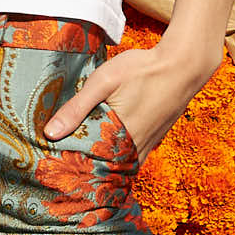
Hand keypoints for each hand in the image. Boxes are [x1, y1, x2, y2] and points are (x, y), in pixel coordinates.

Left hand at [45, 31, 217, 159]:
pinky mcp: (156, 138)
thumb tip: (50, 133)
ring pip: (121, 165)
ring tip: (81, 161)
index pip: (90, 166)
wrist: (184, 64)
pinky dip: (119, 157)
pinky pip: (133, 157)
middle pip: (106, 170)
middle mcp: (137, 147)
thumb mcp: (104, 81)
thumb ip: (77, 107)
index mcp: (121, 137)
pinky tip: (107, 149)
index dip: (72, 170)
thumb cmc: (143, 69)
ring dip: (103, 164)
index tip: (54, 170)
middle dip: (85, 170)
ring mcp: (149, 145)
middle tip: (63, 167)